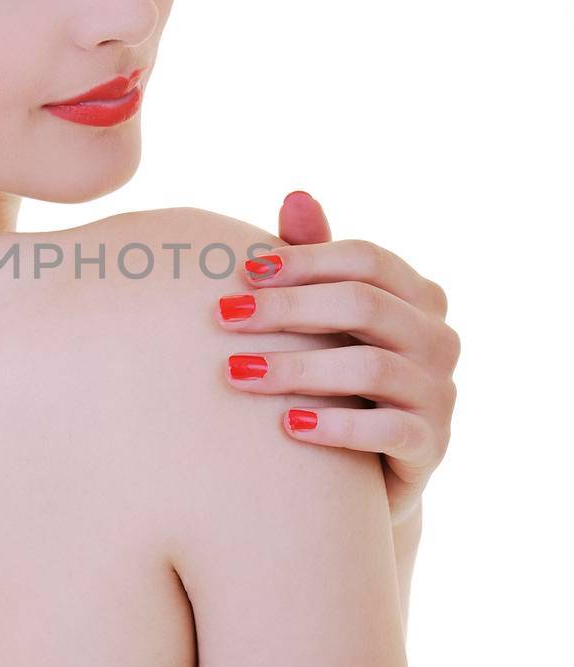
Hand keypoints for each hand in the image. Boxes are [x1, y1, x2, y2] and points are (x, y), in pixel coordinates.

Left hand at [217, 190, 459, 530]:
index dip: (305, 259)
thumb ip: (316, 260)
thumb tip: (295, 194)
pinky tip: (288, 426)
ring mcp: (440, 393)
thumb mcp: (329, 318)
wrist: (367, 471)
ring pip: (372, 366)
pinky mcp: (432, 445)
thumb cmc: (340, 375)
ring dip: (297, 368)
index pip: (367, 258)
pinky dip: (336, 424)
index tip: (243, 271)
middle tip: (225, 318)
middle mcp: (439, 338)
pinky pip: (388, 429)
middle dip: (289, 308)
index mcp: (419, 295)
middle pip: (365, 305)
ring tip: (237, 373)